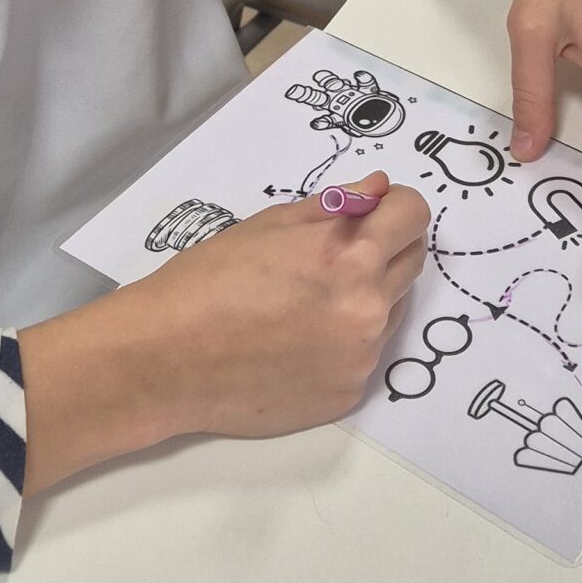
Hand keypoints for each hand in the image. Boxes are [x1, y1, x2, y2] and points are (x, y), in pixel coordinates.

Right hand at [21, 173, 431, 488]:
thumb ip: (335, 206)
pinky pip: (364, 354)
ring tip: (306, 301)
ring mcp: (360, 356)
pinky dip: (343, 342)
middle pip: (412, 262)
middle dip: (386, 248)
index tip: (379, 210)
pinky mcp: (348, 394)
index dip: (397, 207)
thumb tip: (379, 188)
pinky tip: (296, 340)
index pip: (414, 216)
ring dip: (367, 296)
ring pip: (391, 310)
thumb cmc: (208, 281)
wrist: (167, 360)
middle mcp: (366, 308)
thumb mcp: (269, 226)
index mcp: (348, 256)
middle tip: (339, 253)